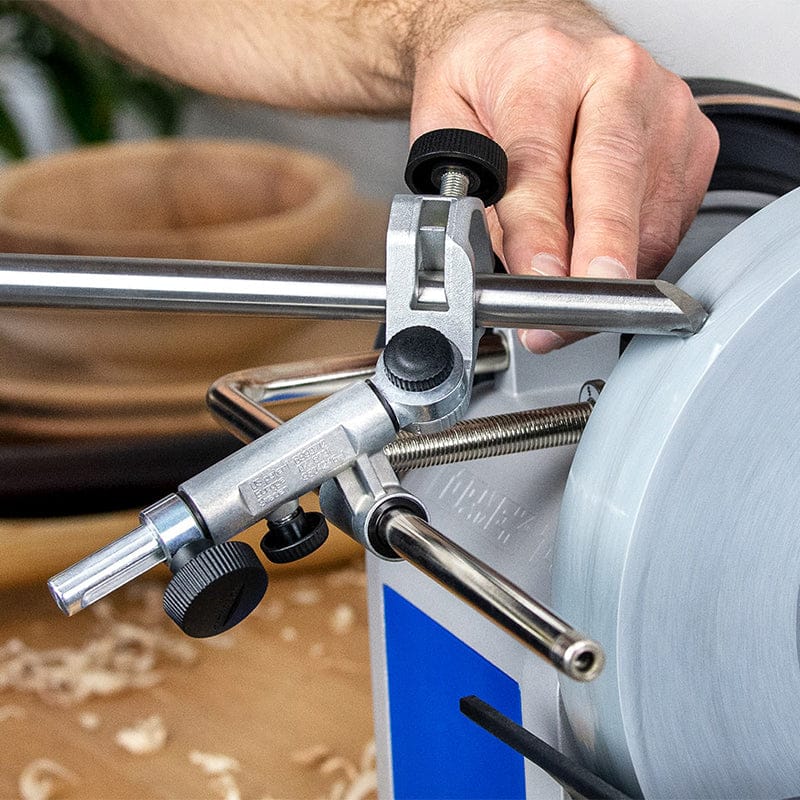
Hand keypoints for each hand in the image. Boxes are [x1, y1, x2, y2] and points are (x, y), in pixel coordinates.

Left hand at [409, 3, 719, 351]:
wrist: (530, 36)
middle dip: (597, 260)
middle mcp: (616, 77)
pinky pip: (670, 222)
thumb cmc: (488, 77)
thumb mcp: (444, 123)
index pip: (542, 164)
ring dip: (612, 279)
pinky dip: (637, 261)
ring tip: (566, 311)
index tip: (538, 280)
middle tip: (575, 314)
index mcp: (544, 65)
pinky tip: (599, 271)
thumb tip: (502, 264)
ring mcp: (665, 108)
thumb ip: (467, 190)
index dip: (541, 232)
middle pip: (614, 184)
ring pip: (650, 216)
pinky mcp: (693, 142)